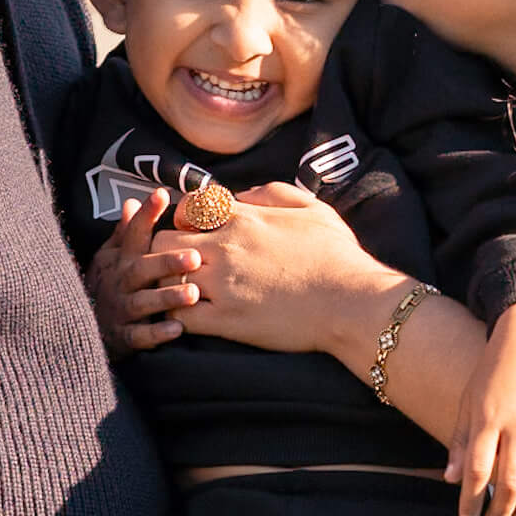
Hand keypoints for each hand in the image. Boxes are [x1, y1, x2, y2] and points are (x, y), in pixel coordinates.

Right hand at [85, 190, 201, 356]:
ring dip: (167, 297)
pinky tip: (177, 329)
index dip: (145, 214)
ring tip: (193, 293)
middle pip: (141, 269)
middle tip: (195, 257)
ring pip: (142, 303)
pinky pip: (139, 336)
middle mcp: (119, 282)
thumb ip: (124, 233)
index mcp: (119, 260)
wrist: (79, 329)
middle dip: (166, 262)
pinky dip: (156, 333)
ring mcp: (120, 310)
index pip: (132, 233)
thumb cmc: (105, 287)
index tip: (162, 195)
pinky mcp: (122, 337)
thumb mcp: (109, 258)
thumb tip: (132, 201)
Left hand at [171, 183, 404, 359]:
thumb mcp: (312, 208)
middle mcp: (225, 248)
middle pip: (163, 242)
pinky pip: (180, 316)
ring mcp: (223, 286)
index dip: (184, 219)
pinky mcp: (226, 321)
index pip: (188, 208)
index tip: (196, 232)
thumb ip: (273, 193)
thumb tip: (242, 196)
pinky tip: (190, 318)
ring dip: (169, 284)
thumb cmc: (338, 255)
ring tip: (186, 292)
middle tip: (184, 264)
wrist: (352, 302)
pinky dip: (178, 317)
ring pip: (164, 279)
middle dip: (166, 252)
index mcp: (244, 219)